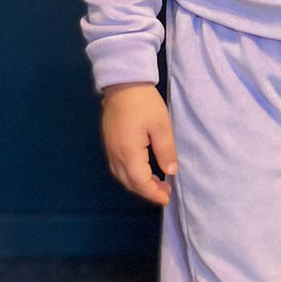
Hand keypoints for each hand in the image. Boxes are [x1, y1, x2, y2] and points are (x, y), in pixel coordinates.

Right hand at [100, 83, 178, 206]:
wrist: (123, 84)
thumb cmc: (144, 103)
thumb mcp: (161, 126)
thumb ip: (166, 150)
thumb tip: (171, 172)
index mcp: (129, 152)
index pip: (140, 183)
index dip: (153, 194)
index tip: (167, 198)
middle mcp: (116, 155)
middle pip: (129, 183)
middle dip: (147, 191)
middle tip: (165, 190)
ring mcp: (110, 149)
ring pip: (122, 176)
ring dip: (138, 184)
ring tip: (156, 183)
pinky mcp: (109, 143)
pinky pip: (117, 167)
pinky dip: (130, 175)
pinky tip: (142, 170)